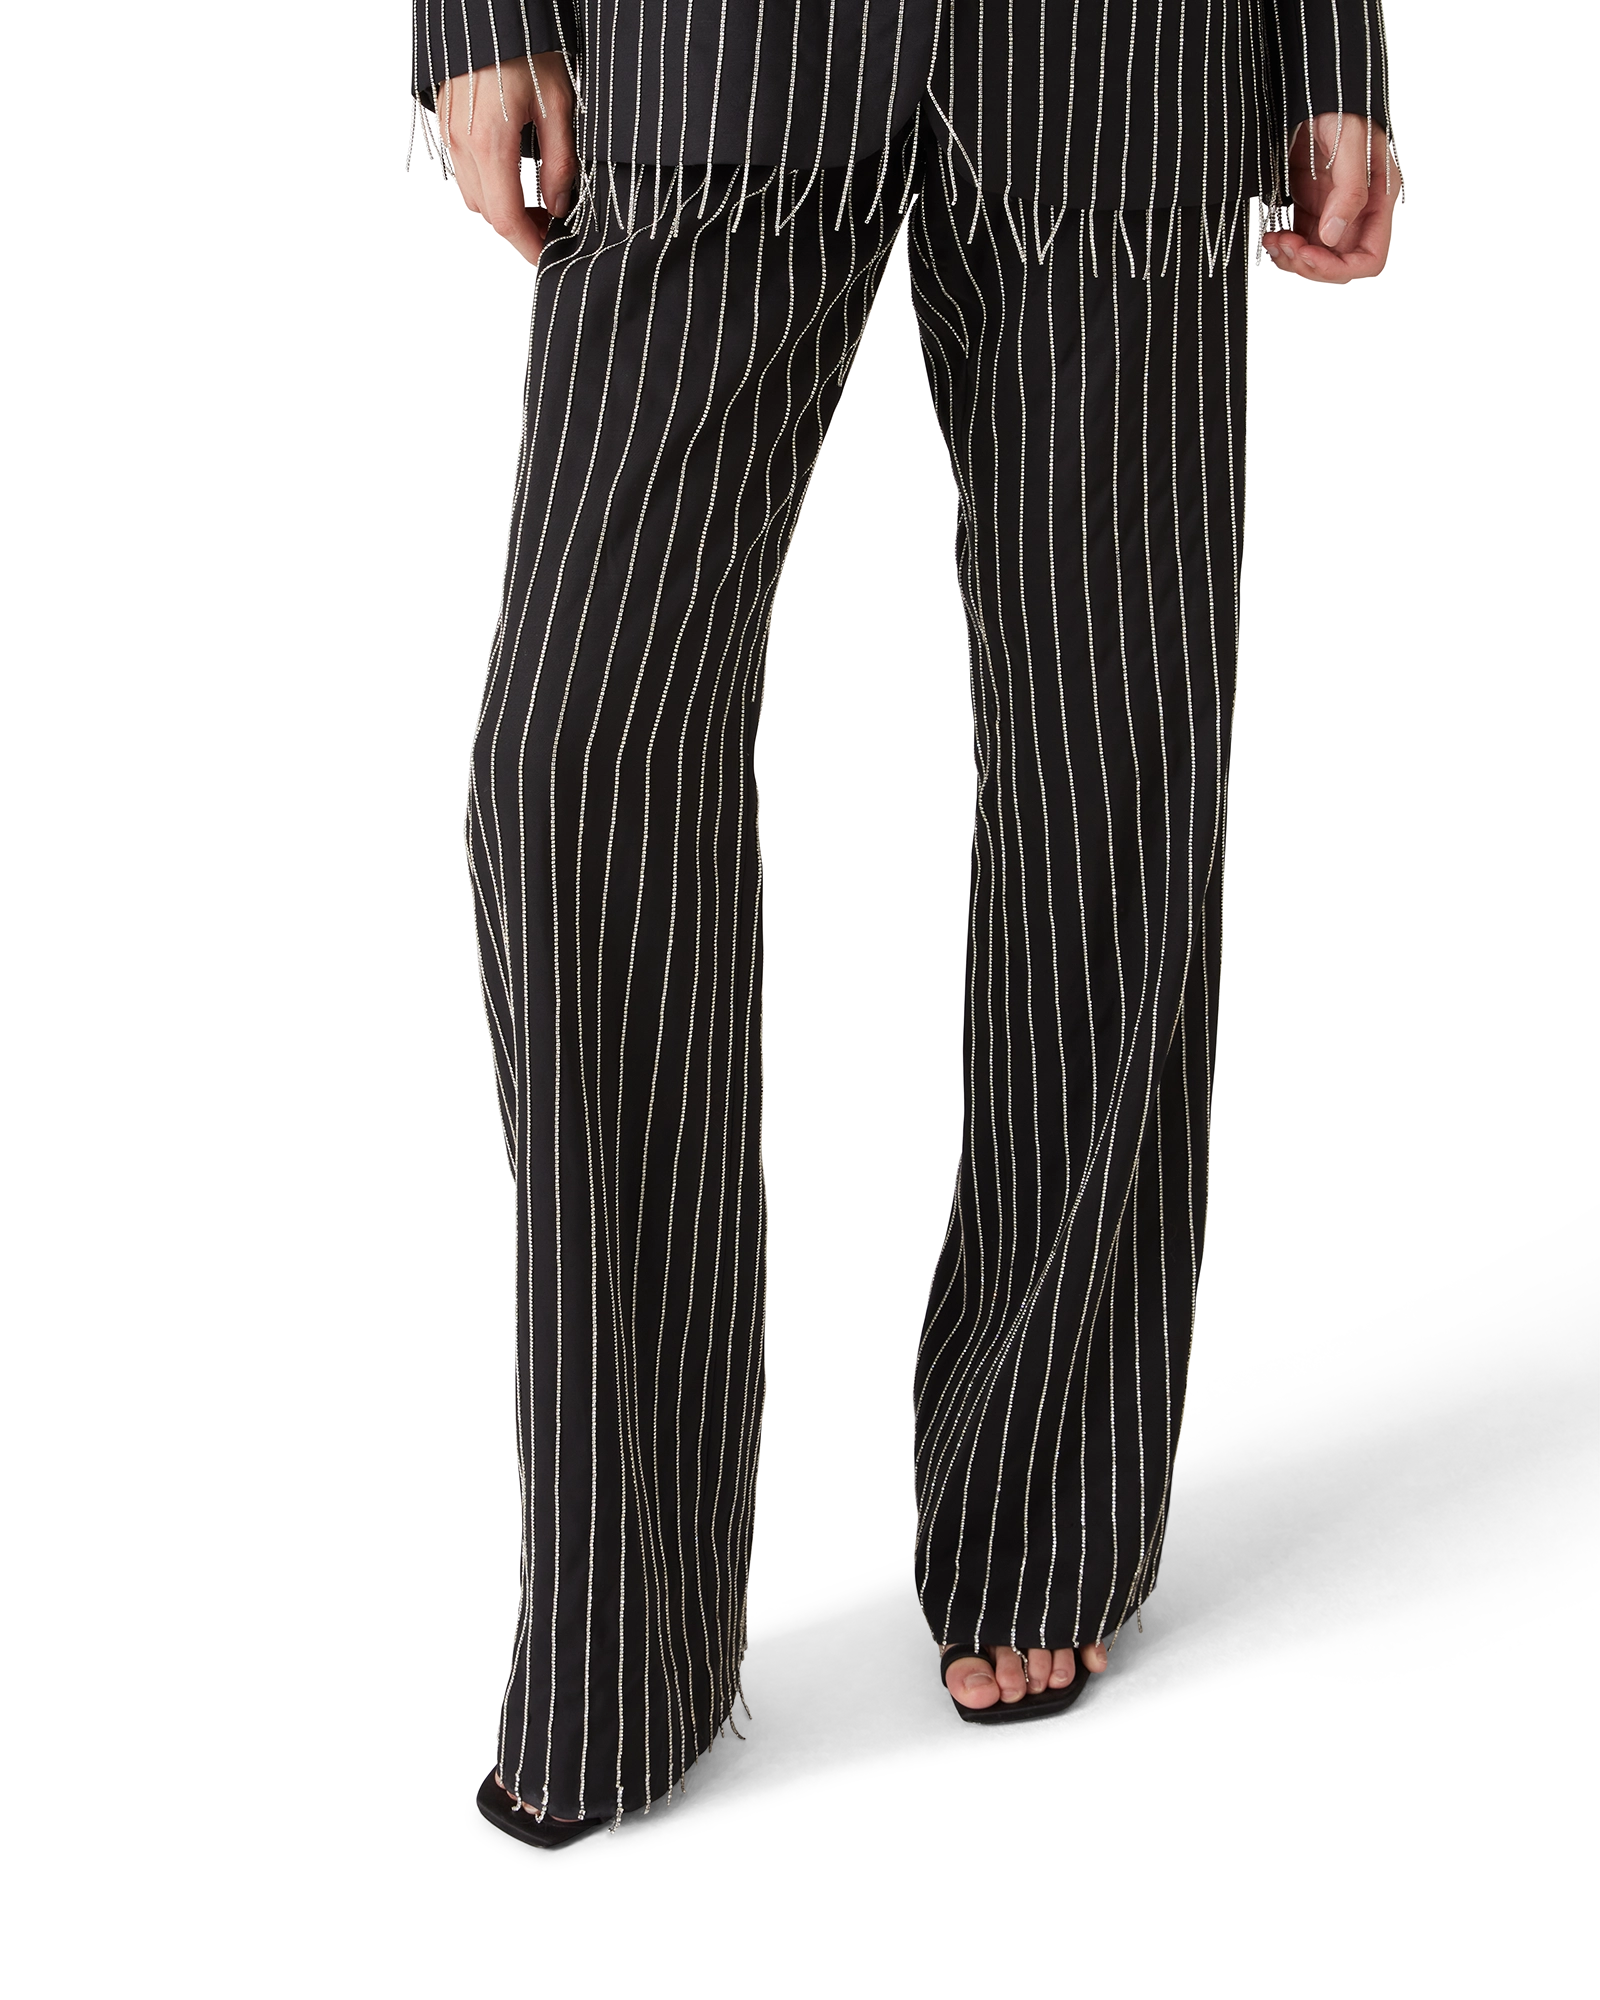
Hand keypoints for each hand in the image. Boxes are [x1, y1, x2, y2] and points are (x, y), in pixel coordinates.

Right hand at [437, 52, 576, 266]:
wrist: (491, 12)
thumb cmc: (523, 46)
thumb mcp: (558, 105)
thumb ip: (560, 162)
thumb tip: (559, 203)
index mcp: (488, 141)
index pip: (507, 216)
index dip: (530, 245)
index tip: (549, 257)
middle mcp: (461, 142)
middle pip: (488, 212)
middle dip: (520, 231)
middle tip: (552, 232)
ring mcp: (450, 132)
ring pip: (474, 194)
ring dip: (504, 210)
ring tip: (538, 209)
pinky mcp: (448, 123)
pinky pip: (465, 171)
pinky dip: (490, 187)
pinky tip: (515, 182)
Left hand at [1261, 113, 1401, 281]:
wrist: (1314, 89)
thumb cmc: (1342, 105)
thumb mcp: (1351, 144)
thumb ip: (1349, 193)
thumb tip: (1333, 235)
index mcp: (1378, 200)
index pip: (1368, 258)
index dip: (1338, 267)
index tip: (1310, 253)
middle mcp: (1357, 210)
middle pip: (1338, 262)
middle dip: (1309, 262)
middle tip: (1286, 245)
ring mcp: (1332, 209)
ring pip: (1316, 255)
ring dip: (1292, 256)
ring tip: (1274, 239)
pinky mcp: (1310, 205)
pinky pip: (1299, 239)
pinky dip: (1283, 243)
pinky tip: (1271, 233)